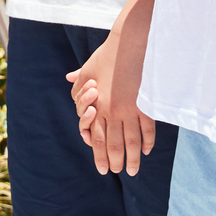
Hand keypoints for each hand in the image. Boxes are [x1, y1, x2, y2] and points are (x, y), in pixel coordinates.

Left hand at [67, 29, 154, 175]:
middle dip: (115, 161)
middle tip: (117, 172)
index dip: (99, 155)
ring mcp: (131, 108)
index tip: (102, 169)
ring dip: (132, 158)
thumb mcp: (88, 67)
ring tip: (133, 171)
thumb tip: (68, 78)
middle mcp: (113, 111)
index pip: (98, 138)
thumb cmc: (108, 54)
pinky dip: (148, 141)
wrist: (130, 42)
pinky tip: (147, 150)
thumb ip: (79, 79)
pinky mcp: (146, 103)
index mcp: (99, 106)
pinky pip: (147, 128)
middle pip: (114, 144)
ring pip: (132, 141)